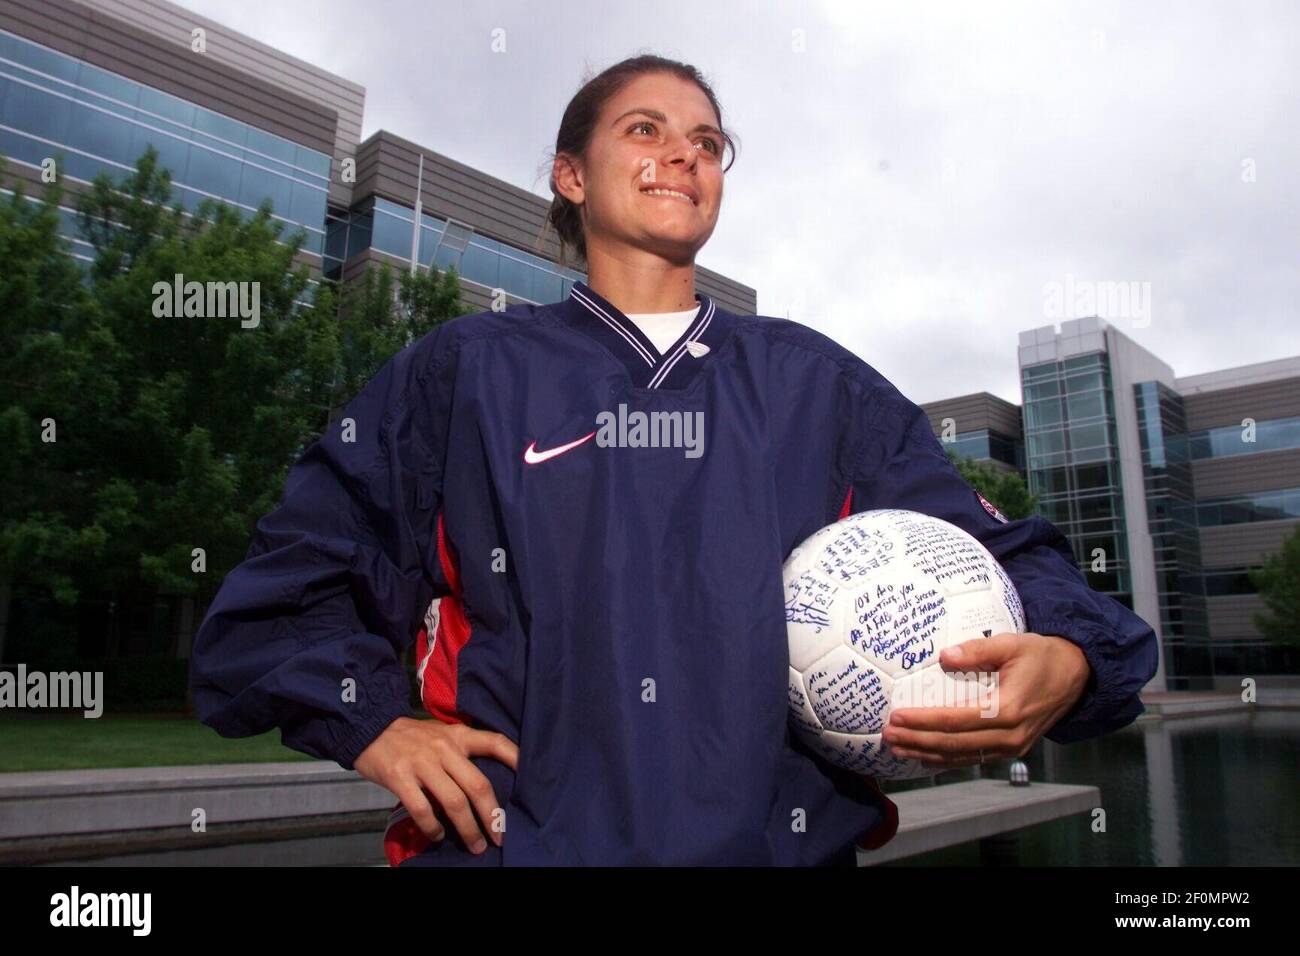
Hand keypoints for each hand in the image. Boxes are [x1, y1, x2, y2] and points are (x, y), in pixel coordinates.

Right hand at [353, 716, 518, 853]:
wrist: (370, 728)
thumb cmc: (412, 737)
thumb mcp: (442, 734)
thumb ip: (462, 751)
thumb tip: (486, 786)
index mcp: (458, 735)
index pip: (494, 742)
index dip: (515, 758)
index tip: (530, 777)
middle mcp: (444, 749)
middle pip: (478, 786)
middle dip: (492, 816)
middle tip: (499, 837)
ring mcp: (422, 763)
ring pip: (454, 803)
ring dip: (468, 829)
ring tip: (475, 846)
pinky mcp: (400, 777)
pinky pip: (423, 810)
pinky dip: (434, 828)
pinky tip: (439, 836)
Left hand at [881, 632, 1089, 768]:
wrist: (1075, 676)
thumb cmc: (1040, 656)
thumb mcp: (1012, 644)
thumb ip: (977, 650)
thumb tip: (943, 656)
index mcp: (1009, 710)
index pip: (956, 721)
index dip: (924, 721)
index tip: (897, 716)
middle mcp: (1010, 736)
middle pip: (954, 744)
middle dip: (917, 741)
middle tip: (887, 735)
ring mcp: (1011, 747)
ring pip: (961, 756)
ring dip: (927, 753)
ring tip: (897, 748)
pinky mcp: (1010, 750)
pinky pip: (972, 758)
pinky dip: (946, 759)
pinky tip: (924, 755)